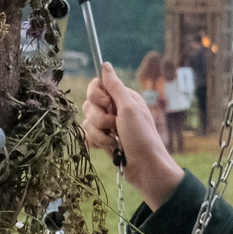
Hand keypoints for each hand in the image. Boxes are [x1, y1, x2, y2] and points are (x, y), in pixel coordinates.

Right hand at [81, 65, 182, 208]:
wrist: (145, 168)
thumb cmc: (142, 136)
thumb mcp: (129, 108)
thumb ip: (115, 86)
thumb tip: (105, 64)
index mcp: (123, 98)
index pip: (97, 85)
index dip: (96, 95)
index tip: (106, 103)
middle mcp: (114, 109)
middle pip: (89, 104)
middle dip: (99, 118)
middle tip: (115, 126)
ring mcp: (108, 126)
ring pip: (87, 122)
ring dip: (100, 134)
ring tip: (116, 142)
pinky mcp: (103, 140)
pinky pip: (87, 136)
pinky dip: (97, 143)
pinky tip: (110, 149)